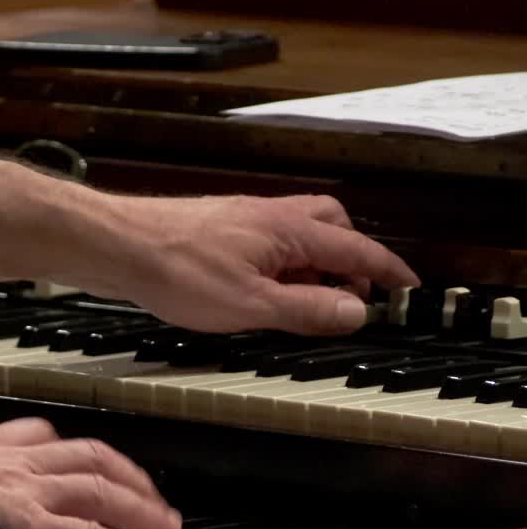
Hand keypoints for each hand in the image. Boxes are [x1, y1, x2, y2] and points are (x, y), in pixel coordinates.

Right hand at [0, 418, 180, 528]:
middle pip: (89, 458)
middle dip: (128, 475)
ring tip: (167, 525)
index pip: (46, 438)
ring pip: (100, 491)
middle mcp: (18, 463)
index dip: (76, 452)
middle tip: (153, 495)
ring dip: (140, 508)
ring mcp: (30, 491)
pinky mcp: (33, 525)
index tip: (96, 462)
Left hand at [112, 193, 418, 334]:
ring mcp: (246, 220)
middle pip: (334, 228)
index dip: (388, 271)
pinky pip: (271, 243)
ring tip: (305, 305)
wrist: (120, 245)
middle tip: (351, 300)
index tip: (408, 287)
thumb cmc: (176, 269)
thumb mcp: (252, 305)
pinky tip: (265, 293)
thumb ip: (307, 310)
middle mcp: (273, 217)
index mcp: (290, 232)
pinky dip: (283, 266)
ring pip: (300, 236)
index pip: (358, 250)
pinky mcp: (223, 229)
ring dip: (314, 267)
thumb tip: (354, 312)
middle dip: (351, 261)